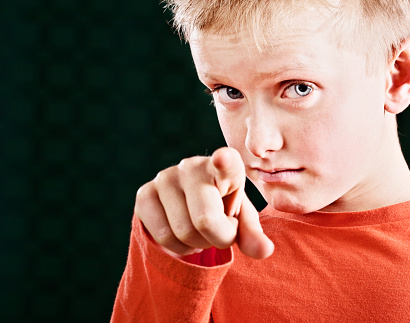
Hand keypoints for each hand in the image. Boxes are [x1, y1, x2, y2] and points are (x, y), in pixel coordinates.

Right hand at [135, 147, 273, 259]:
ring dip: (197, 244)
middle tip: (219, 230)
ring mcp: (165, 177)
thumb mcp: (242, 220)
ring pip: (182, 232)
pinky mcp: (145, 193)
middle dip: (217, 238)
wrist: (189, 205)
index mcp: (226, 165)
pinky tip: (181, 232)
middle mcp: (193, 165)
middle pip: (205, 220)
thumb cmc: (223, 207)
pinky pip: (162, 236)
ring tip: (200, 229)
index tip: (223, 159)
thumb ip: (252, 234)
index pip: (226, 162)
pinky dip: (177, 246)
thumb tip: (265, 250)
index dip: (224, 162)